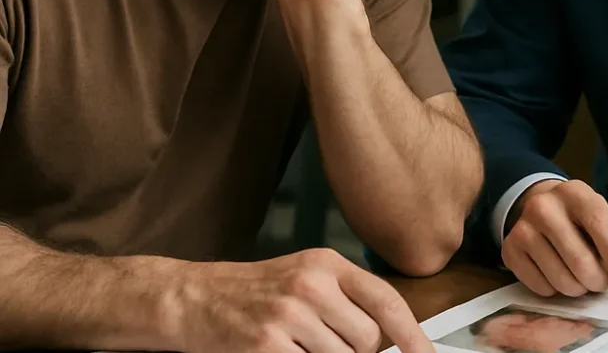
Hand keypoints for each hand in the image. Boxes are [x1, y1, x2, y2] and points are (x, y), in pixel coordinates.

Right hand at [176, 247, 431, 352]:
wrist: (194, 298)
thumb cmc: (253, 291)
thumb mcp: (304, 278)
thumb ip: (345, 298)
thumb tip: (387, 334)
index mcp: (327, 264)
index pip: (386, 300)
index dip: (412, 334)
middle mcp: (312, 285)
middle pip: (367, 339)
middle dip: (355, 351)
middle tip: (326, 343)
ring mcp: (289, 315)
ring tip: (300, 344)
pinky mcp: (268, 345)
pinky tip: (283, 350)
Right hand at [502, 179, 607, 297]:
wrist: (544, 208)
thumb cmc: (586, 217)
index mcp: (576, 193)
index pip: (599, 223)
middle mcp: (545, 206)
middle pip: (581, 261)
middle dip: (600, 281)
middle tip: (604, 279)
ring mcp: (523, 228)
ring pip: (562, 280)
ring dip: (580, 288)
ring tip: (582, 274)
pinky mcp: (511, 250)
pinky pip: (542, 288)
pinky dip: (557, 289)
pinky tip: (559, 271)